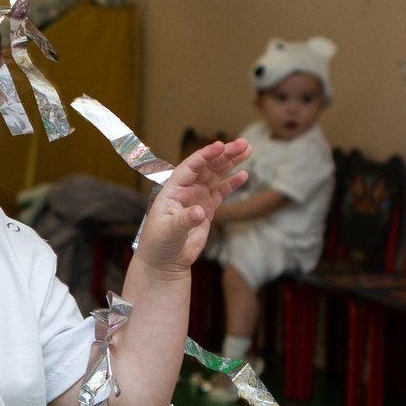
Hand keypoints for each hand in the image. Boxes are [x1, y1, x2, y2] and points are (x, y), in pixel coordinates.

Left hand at [133, 138, 249, 277]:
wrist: (164, 262)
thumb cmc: (158, 244)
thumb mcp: (168, 232)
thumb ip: (184, 220)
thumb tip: (200, 212)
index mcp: (173, 189)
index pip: (191, 166)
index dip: (206, 155)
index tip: (220, 145)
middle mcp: (186, 189)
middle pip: (207, 166)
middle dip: (225, 154)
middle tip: (243, 144)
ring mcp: (197, 198)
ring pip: (216, 175)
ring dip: (231, 162)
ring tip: (247, 150)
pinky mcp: (206, 209)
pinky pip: (221, 192)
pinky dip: (232, 183)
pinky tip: (244, 174)